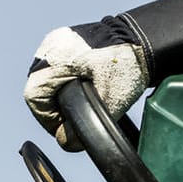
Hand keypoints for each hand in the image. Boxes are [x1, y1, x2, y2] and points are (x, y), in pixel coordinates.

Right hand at [24, 18, 148, 150]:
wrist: (148, 39)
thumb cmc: (130, 65)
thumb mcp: (110, 101)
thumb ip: (86, 124)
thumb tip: (66, 142)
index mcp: (55, 58)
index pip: (34, 97)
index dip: (47, 118)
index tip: (65, 126)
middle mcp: (51, 46)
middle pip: (39, 88)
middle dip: (54, 107)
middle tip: (75, 117)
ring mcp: (58, 41)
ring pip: (47, 78)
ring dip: (60, 94)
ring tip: (82, 103)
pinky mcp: (67, 40)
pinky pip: (57, 68)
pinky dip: (66, 81)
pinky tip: (84, 88)